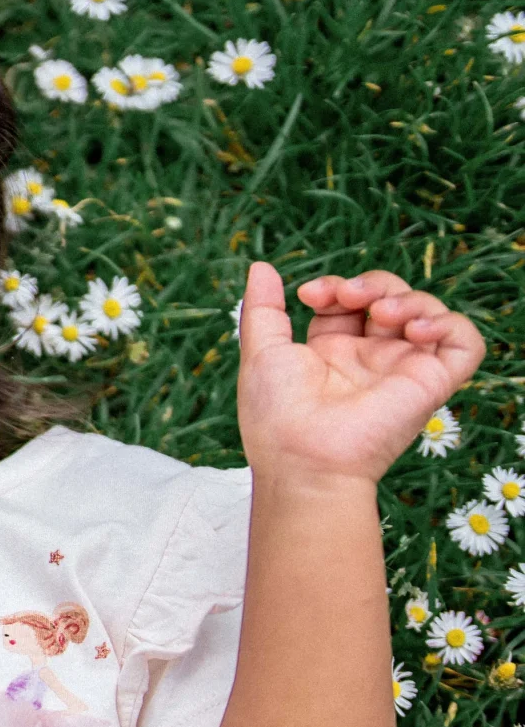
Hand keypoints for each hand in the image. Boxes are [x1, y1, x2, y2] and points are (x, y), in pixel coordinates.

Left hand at [236, 263, 484, 486]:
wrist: (304, 460)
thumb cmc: (276, 415)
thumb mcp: (262, 351)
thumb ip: (264, 307)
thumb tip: (261, 266)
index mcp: (332, 352)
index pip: (349, 301)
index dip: (335, 286)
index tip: (310, 294)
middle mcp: (371, 359)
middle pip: (390, 298)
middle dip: (372, 283)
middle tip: (348, 296)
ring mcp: (403, 369)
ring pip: (427, 312)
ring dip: (407, 298)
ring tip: (381, 313)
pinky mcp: (433, 383)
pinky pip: (465, 343)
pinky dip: (449, 323)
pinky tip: (415, 328)